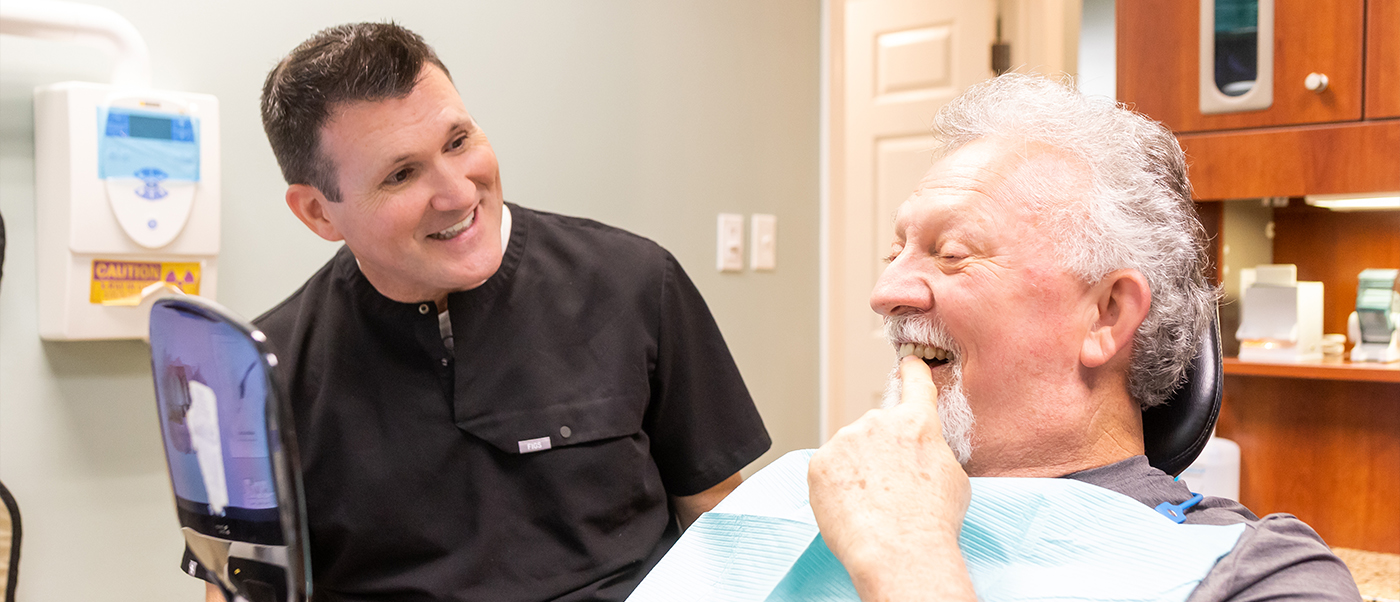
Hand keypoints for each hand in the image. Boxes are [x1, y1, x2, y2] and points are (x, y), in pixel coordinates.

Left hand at [808, 355, 975, 600]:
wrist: (901, 550)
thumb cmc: (933, 522)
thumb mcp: (953, 476)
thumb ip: (932, 451)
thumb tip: (921, 450)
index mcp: (916, 422)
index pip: (915, 384)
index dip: (912, 372)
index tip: (909, 363)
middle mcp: (878, 421)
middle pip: (876, 431)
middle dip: (880, 454)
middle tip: (890, 490)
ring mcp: (845, 440)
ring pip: (849, 452)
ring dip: (856, 471)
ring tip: (872, 505)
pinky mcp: (819, 463)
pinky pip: (827, 471)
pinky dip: (835, 488)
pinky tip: (852, 508)